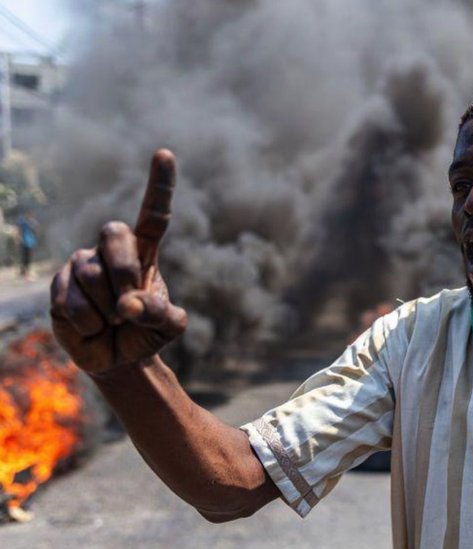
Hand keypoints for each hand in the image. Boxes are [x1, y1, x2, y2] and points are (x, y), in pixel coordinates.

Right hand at [50, 149, 187, 373]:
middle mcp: (111, 251)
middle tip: (129, 306)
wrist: (118, 358)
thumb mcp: (168, 327)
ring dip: (107, 308)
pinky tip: (93, 328)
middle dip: (124, 271)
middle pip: (114, 234)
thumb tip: (130, 305)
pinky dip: (88, 322)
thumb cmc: (147, 333)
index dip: (160, 185)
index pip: (154, 215)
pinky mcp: (59, 286)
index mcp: (145, 252)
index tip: (164, 153)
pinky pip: (71, 300)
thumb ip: (162, 314)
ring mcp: (82, 265)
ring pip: (91, 272)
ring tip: (112, 322)